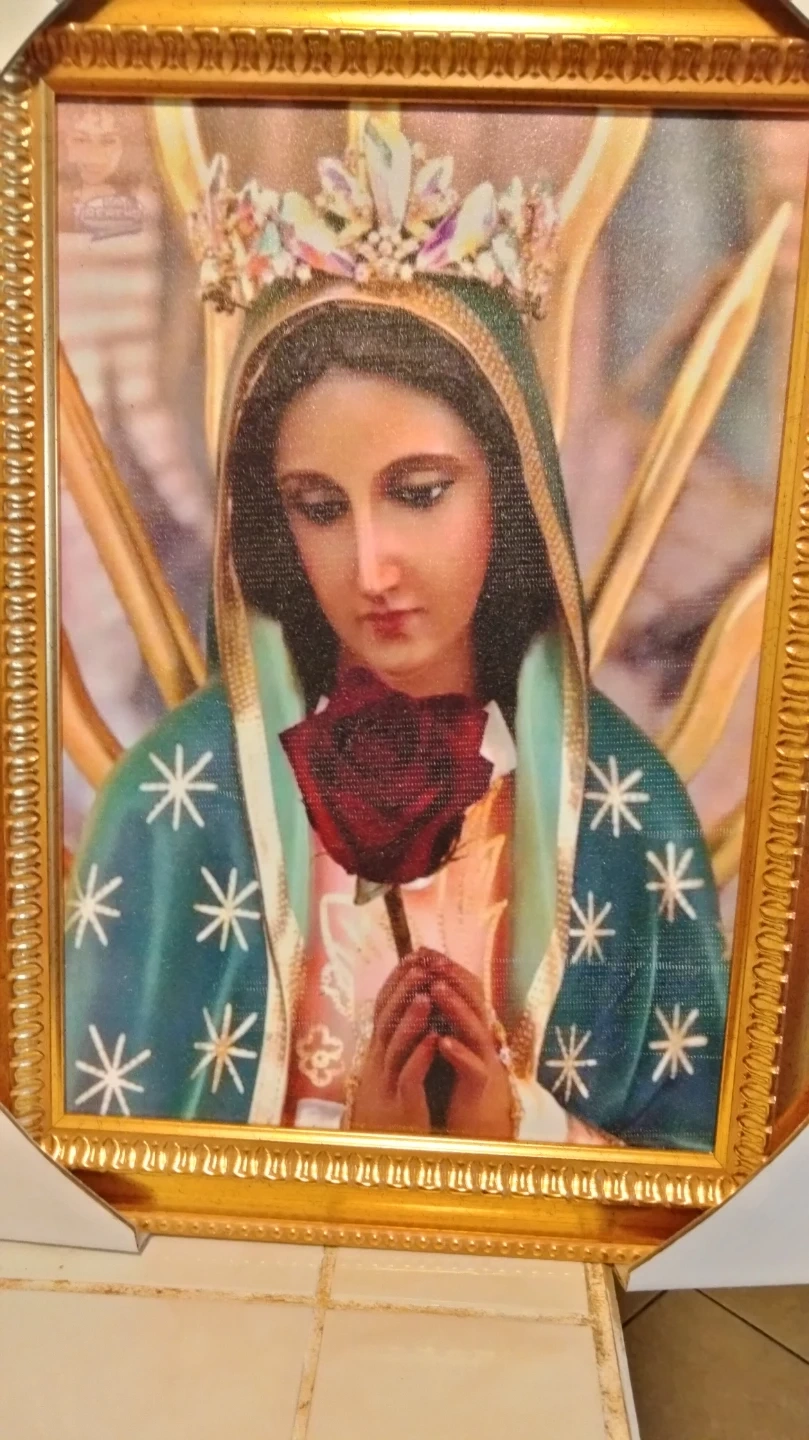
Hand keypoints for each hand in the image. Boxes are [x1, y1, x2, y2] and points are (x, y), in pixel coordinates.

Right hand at [350, 952, 438, 1134]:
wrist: (381, 1159)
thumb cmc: (392, 1112)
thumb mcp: (389, 1073)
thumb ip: (397, 1043)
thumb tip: (405, 1009)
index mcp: (377, 1054)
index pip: (382, 1010)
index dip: (395, 982)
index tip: (411, 956)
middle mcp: (378, 1065)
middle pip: (386, 1020)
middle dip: (402, 991)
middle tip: (417, 964)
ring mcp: (387, 1085)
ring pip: (396, 1046)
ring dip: (411, 1019)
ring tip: (426, 995)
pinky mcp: (402, 1107)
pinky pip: (409, 1078)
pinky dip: (421, 1056)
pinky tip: (436, 1040)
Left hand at [429, 959, 513, 1140]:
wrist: (479, 1125)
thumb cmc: (459, 1081)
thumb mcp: (451, 1042)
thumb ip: (442, 1016)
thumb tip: (421, 982)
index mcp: (472, 1026)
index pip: (465, 989)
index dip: (446, 968)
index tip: (422, 950)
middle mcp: (482, 1038)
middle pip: (473, 1001)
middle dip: (452, 978)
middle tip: (432, 959)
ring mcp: (485, 1061)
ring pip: (474, 1030)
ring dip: (456, 1008)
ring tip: (437, 989)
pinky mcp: (481, 1087)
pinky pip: (473, 1068)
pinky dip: (459, 1054)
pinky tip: (443, 1043)